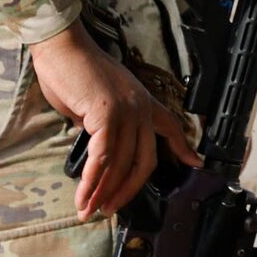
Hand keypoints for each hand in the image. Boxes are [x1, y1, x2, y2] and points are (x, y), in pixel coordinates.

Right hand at [29, 21, 198, 217]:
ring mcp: (126, 111)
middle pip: (144, 161)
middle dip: (126, 190)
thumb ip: (104, 124)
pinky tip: (84, 194)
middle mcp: (141, 108)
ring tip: (88, 209)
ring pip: (121, 164)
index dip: (183, 147)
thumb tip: (98, 148)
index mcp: (143, 101)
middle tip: (108, 209)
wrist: (62, 47)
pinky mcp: (107, 115)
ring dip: (103, 192)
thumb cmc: (73, 71)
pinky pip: (103, 157)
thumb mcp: (97, 101)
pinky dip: (92, 180)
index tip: (194, 163)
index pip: (170, 126)